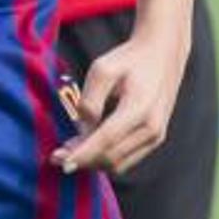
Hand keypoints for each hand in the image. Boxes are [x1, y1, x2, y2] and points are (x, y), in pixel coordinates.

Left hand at [54, 22, 186, 174]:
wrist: (162, 55)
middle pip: (111, 157)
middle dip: (82, 160)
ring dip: (92, 162)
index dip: (83, 154)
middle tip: (56, 155)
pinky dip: (105, 158)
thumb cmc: (130, 60)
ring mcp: (156, 136)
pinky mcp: (154, 140)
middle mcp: (152, 127)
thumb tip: (84, 130)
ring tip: (71, 149)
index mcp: (140, 108)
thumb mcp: (103, 69)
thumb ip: (90, 100)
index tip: (62, 163)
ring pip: (118, 164)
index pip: (107, 139)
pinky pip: (126, 159)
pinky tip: (89, 146)